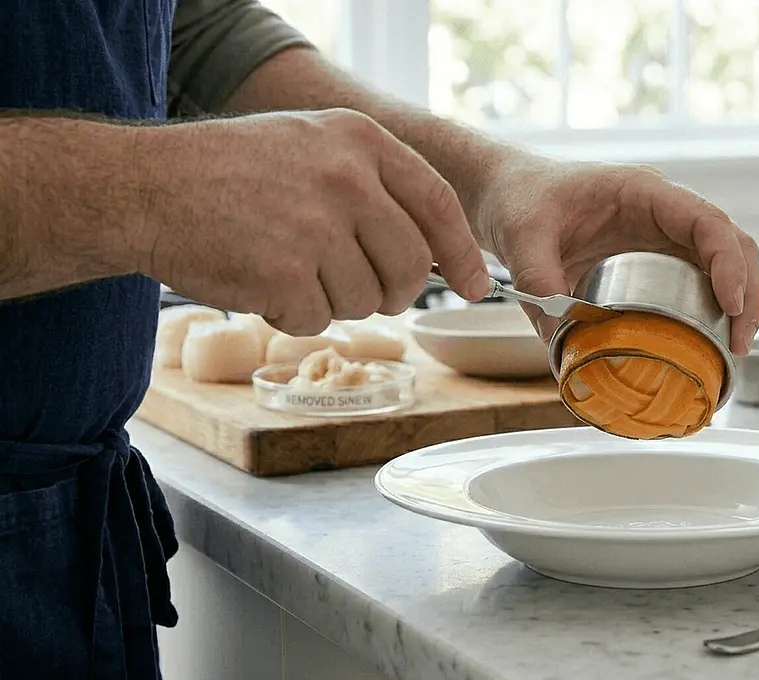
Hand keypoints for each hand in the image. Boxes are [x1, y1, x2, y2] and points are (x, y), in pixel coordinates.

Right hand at [131, 108, 488, 334]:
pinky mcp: (284, 271)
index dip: (461, 252)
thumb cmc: (228, 172)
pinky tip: (259, 281)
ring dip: (331, 300)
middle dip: (392, 291)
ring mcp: (317, 225)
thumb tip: (436, 248)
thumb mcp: (309, 145)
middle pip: (410, 265)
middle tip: (356, 287)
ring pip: (365, 298)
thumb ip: (373, 184)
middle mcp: (346, 177)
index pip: (439, 203)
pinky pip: (316, 319)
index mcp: (359, 141)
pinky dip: (290, 315)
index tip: (476, 286)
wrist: (142, 186)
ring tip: (286, 267)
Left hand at [473, 157, 758, 354]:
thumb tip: (563, 339)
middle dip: (747, 291)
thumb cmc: (518, 199)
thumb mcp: (522, 239)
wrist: (506, 194)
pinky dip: (712, 308)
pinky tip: (708, 341)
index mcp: (640, 192)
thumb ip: (540, 282)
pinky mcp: (652, 258)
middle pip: (731, 242)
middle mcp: (662, 210)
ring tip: (733, 348)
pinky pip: (698, 279)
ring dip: (738, 302)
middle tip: (739, 341)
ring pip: (723, 262)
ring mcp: (661, 234)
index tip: (730, 303)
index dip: (727, 261)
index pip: (705, 220)